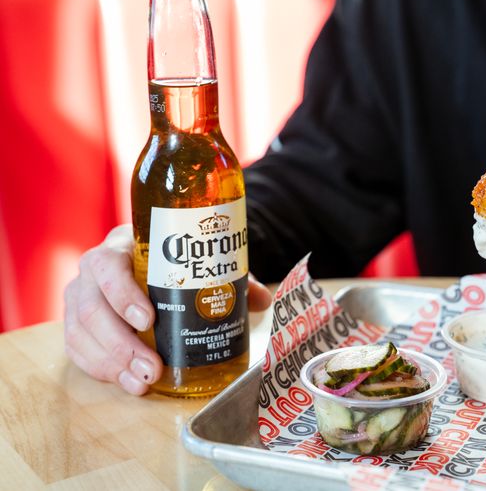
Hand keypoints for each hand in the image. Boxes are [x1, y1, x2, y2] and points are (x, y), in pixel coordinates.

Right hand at [64, 224, 271, 394]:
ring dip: (112, 363)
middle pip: (92, 309)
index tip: (148, 320)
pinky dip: (101, 369)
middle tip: (153, 368)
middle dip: (122, 345)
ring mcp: (80, 298)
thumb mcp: (200, 263)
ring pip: (82, 333)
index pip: (109, 268)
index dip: (123, 295)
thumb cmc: (175, 262)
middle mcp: (92, 272)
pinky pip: (78, 350)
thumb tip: (261, 299)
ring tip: (143, 382)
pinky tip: (127, 382)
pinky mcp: (78, 324)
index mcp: (120, 248)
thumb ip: (229, 280)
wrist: (149, 259)